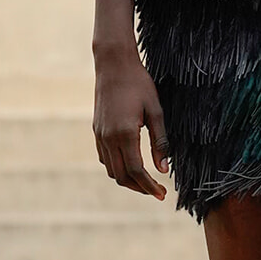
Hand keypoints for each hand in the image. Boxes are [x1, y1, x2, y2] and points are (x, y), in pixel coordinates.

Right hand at [94, 52, 168, 199]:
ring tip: (146, 181)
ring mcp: (100, 135)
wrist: (113, 64)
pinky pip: (104, 158)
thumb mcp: (156, 111)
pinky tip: (130, 164)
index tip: (162, 195)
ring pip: (111, 170)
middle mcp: (108, 138)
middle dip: (139, 188)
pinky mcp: (96, 130)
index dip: (150, 187)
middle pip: (122, 176)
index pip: (137, 171)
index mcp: (125, 133)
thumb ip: (160, 142)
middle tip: (157, 191)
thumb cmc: (139, 84)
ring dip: (127, 180)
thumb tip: (164, 169)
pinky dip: (117, 167)